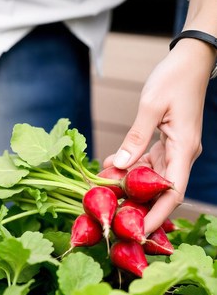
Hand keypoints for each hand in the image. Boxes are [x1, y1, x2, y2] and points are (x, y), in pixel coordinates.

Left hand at [104, 39, 213, 233]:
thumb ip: (136, 138)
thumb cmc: (174, 78)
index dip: (156, 216)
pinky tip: (111, 168)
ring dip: (129, 187)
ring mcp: (173, 151)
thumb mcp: (151, 106)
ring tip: (106, 194)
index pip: (172, 194)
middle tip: (114, 219)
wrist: (189, 62)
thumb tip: (120, 166)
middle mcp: (180, 155)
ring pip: (151, 179)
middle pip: (160, 192)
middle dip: (139, 207)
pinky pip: (146, 163)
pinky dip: (130, 169)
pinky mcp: (165, 144)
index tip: (138, 233)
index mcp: (183, 150)